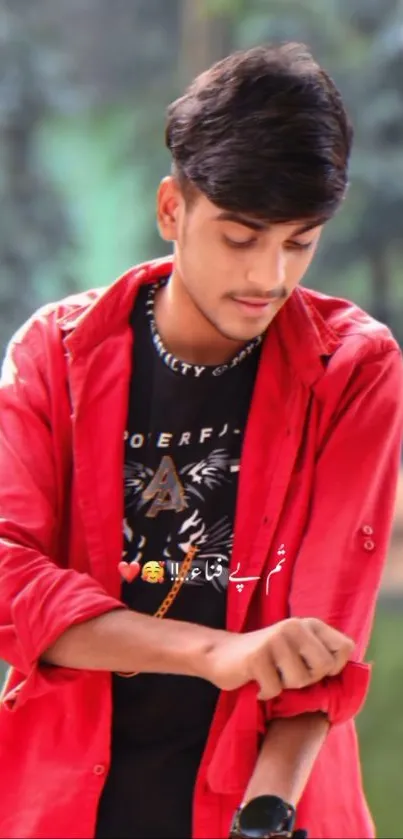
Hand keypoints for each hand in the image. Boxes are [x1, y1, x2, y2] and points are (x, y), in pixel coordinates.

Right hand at [204, 617, 354, 699]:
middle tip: (287, 673)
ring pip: (299, 681)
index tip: (313, 668)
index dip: (334, 667)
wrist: (221, 654)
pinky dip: (265, 693)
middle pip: (323, 668)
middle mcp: (294, 626)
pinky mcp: (256, 656)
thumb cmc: (267, 658)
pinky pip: (275, 689)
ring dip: (284, 686)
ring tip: (271, 674)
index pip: (345, 648)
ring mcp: (275, 639)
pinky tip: (256, 681)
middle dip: (307, 680)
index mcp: (309, 624)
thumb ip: (322, 655)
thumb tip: (351, 672)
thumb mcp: (298, 650)